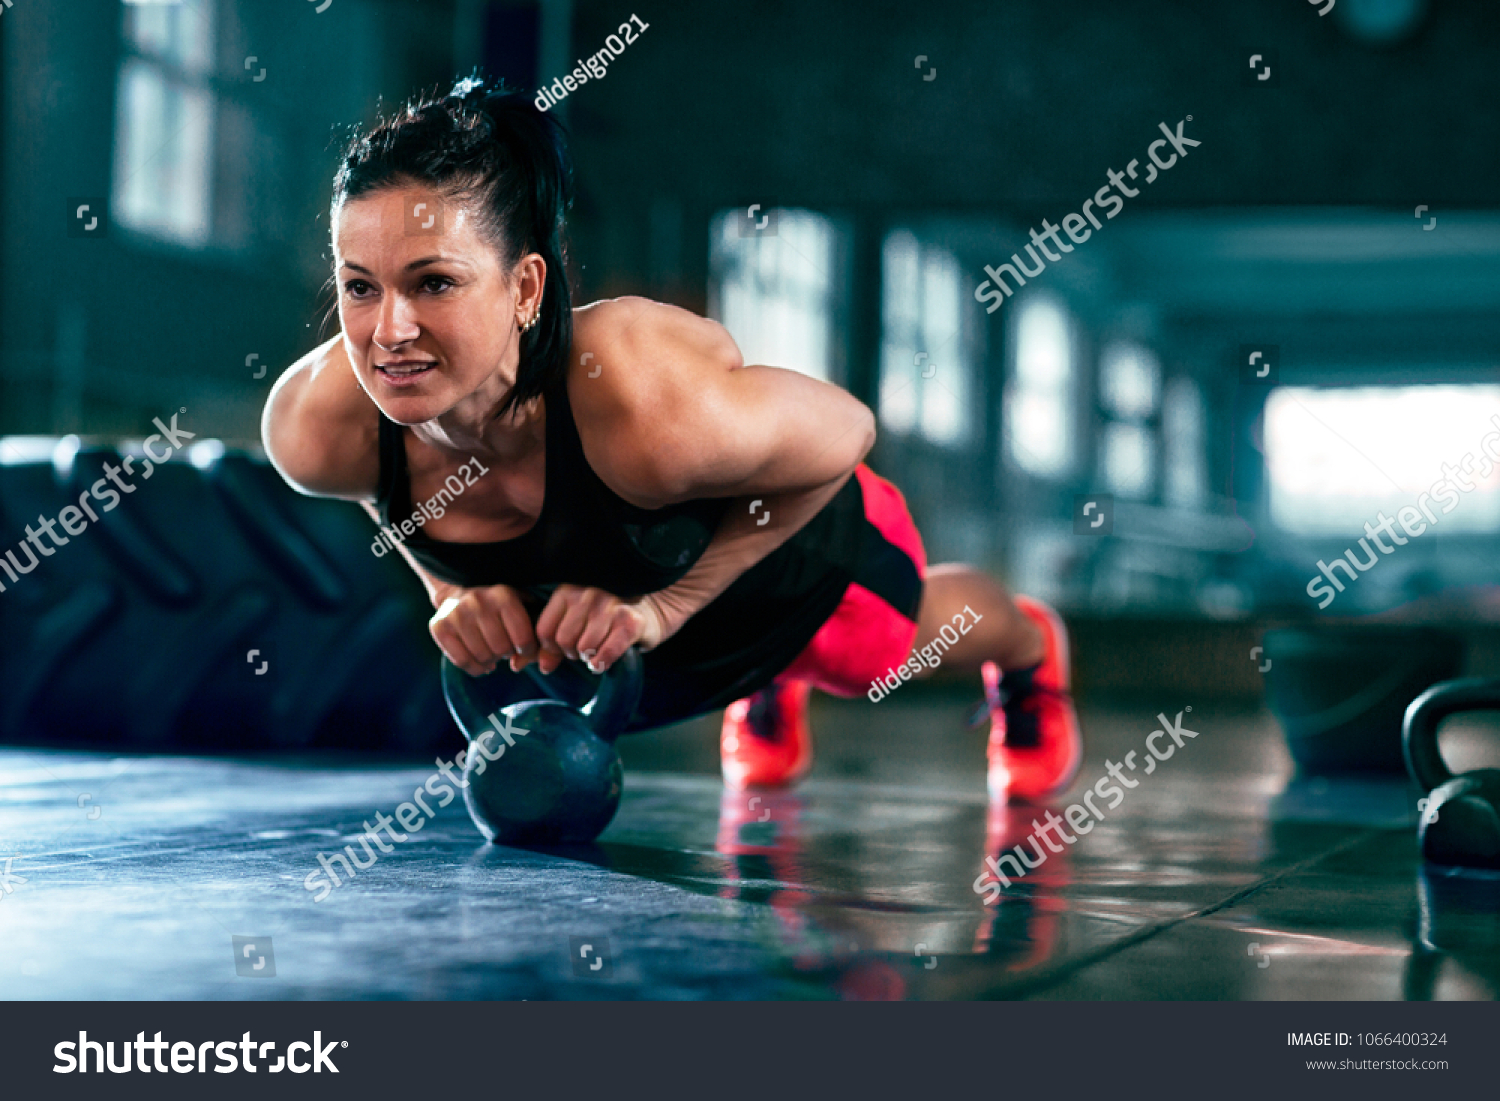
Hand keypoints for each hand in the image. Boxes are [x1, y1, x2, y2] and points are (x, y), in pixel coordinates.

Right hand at [427, 581, 538, 676]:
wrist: (459, 590)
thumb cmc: (498, 605)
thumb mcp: (520, 606)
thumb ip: (533, 630)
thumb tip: (532, 658)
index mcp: (503, 595)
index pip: (522, 638)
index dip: (527, 649)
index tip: (524, 648)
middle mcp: (477, 601)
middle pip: (501, 649)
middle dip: (507, 653)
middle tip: (504, 647)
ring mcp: (456, 614)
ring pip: (482, 657)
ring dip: (491, 660)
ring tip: (492, 651)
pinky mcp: (439, 626)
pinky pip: (462, 662)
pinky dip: (475, 668)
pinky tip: (480, 661)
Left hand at [532, 585, 667, 674]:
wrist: (648, 614)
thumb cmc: (604, 622)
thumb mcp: (572, 625)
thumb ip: (546, 645)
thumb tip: (524, 666)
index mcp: (568, 590)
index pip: (543, 630)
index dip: (550, 648)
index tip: (562, 649)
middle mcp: (588, 594)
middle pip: (563, 641)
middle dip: (570, 654)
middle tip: (582, 651)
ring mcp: (610, 605)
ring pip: (583, 648)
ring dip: (588, 658)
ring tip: (596, 651)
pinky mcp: (630, 621)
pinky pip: (605, 653)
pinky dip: (601, 663)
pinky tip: (603, 661)